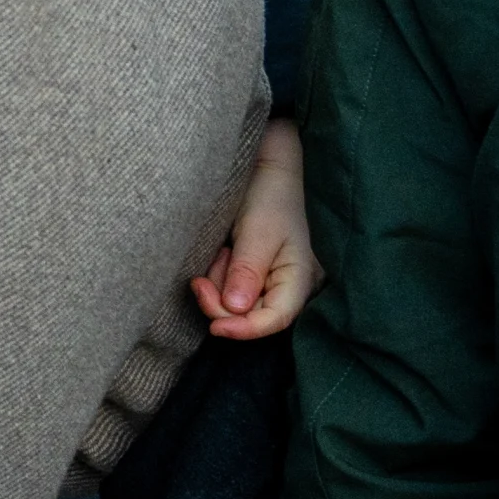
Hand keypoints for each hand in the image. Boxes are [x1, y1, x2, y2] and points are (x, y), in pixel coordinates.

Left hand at [194, 116, 319, 339]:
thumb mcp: (258, 231)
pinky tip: (222, 252)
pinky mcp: (252, 271)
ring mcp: (269, 279)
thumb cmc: (271, 196)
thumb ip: (247, 271)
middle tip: (200, 280)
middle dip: (221, 303)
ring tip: (222, 251)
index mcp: (298, 279)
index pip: (274, 320)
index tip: (214, 328)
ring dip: (218, 284)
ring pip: (235, 303)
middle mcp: (286, 285)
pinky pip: (230, 286)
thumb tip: (235, 310)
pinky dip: (218, 276)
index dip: (245, 330)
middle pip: (250, 316)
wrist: (268, 167)